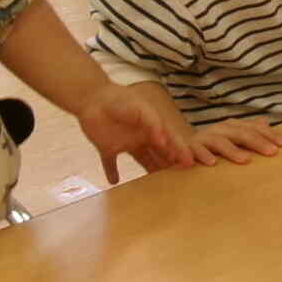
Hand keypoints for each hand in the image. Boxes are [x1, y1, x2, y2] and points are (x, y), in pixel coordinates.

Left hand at [75, 80, 189, 182]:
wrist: (91, 97)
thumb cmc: (119, 99)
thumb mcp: (140, 106)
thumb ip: (152, 121)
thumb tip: (163, 141)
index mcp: (151, 127)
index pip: (169, 142)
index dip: (180, 152)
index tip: (190, 163)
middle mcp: (141, 137)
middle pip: (159, 153)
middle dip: (170, 164)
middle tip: (182, 178)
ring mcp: (125, 143)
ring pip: (141, 160)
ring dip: (150, 170)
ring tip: (159, 185)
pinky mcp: (107, 147)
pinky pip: (111, 163)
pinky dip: (112, 172)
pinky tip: (114, 182)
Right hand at [187, 116, 281, 167]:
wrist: (180, 146)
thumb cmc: (213, 145)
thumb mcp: (233, 138)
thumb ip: (248, 132)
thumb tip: (266, 124)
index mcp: (233, 126)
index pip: (254, 128)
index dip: (269, 134)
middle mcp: (220, 129)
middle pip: (241, 133)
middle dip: (257, 141)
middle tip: (272, 152)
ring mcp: (205, 138)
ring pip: (220, 142)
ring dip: (233, 150)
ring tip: (246, 160)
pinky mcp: (189, 148)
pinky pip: (196, 151)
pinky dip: (203, 155)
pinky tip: (212, 163)